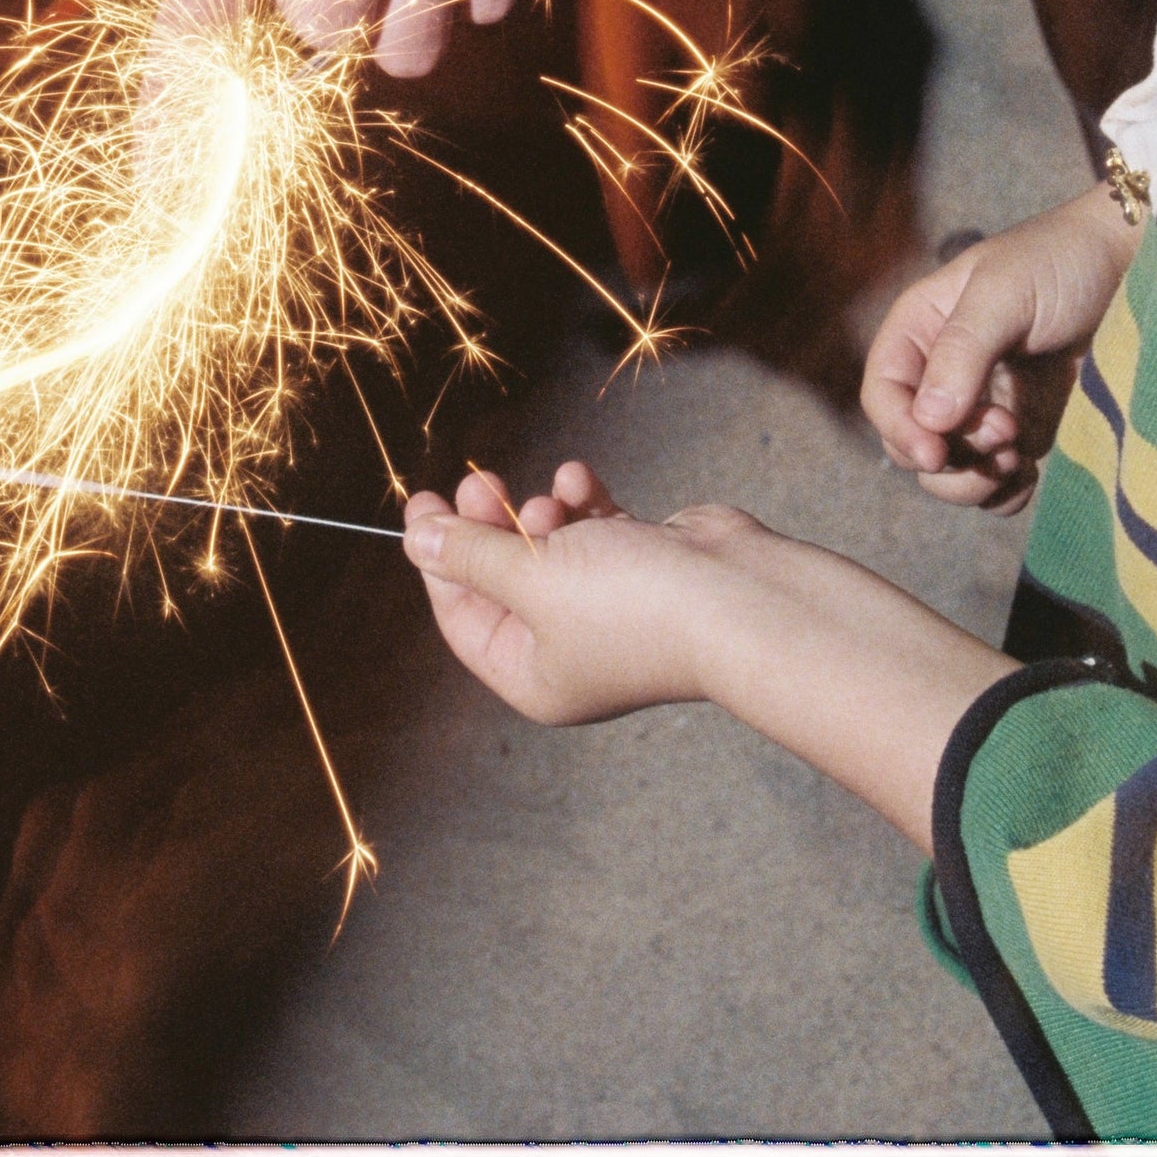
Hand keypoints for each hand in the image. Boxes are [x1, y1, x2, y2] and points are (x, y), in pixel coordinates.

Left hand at [400, 461, 754, 725]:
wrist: (739, 596)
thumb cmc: (636, 606)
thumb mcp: (532, 578)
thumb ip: (472, 554)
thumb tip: (416, 539)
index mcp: (534, 677)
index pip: (463, 615)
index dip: (438, 558)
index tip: (422, 502)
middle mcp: (569, 649)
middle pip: (503, 577)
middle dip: (491, 525)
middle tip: (480, 482)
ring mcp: (608, 607)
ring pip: (548, 547)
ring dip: (541, 511)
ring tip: (552, 497)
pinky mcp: (643, 566)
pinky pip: (593, 528)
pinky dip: (583, 502)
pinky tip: (582, 479)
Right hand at [861, 187, 1136, 508]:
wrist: (1135, 270)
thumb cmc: (1062, 261)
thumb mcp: (1005, 292)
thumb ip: (963, 350)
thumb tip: (930, 420)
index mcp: (922, 329)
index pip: (884, 393)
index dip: (899, 428)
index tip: (936, 452)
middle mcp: (944, 372)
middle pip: (911, 442)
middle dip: (948, 456)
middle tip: (1006, 433)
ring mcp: (984, 407)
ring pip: (948, 473)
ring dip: (973, 481)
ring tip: (1018, 454)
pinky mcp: (1025, 433)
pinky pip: (995, 486)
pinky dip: (1003, 494)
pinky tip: (1030, 473)